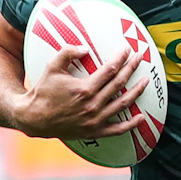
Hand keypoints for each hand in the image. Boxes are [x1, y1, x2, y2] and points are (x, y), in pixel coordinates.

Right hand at [14, 45, 147, 139]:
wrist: (34, 118)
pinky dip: (131, 125)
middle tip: (140, 57)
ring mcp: (95, 120)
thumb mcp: (52, 67)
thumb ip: (68, 52)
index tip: (128, 49)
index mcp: (84, 89)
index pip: (110, 69)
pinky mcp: (94, 131)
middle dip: (132, 68)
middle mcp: (93, 105)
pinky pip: (117, 130)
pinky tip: (141, 118)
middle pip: (119, 83)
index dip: (121, 58)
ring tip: (145, 81)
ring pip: (123, 104)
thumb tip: (86, 48)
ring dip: (137, 92)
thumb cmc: (43, 91)